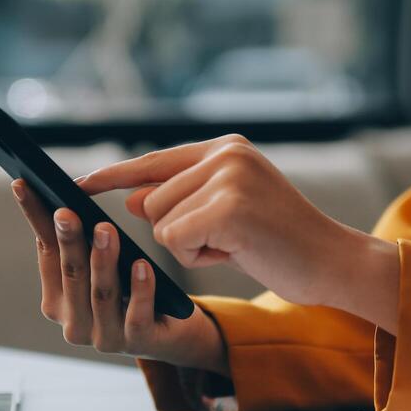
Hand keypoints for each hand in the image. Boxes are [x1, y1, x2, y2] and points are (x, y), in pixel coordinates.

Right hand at [11, 179, 228, 373]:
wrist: (168, 333)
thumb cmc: (128, 291)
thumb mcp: (100, 266)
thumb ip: (80, 244)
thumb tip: (62, 200)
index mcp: (57, 301)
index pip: (45, 252)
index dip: (35, 218)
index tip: (23, 187)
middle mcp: (74, 323)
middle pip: (71, 275)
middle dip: (68, 242)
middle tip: (67, 211)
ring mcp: (104, 337)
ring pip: (100, 294)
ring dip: (102, 260)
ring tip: (106, 229)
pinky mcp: (137, 343)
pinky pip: (136, 315)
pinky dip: (139, 289)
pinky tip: (142, 265)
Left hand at [78, 135, 399, 333]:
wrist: (333, 262)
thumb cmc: (278, 242)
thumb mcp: (223, 216)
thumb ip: (179, 202)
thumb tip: (129, 200)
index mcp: (224, 148)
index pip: (154, 160)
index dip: (114, 174)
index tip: (77, 184)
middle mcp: (225, 153)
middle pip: (152, 199)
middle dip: (178, 231)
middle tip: (226, 239)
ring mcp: (229, 176)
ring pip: (161, 221)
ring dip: (190, 246)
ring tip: (235, 243)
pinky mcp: (229, 206)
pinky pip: (176, 240)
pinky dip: (199, 257)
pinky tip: (236, 252)